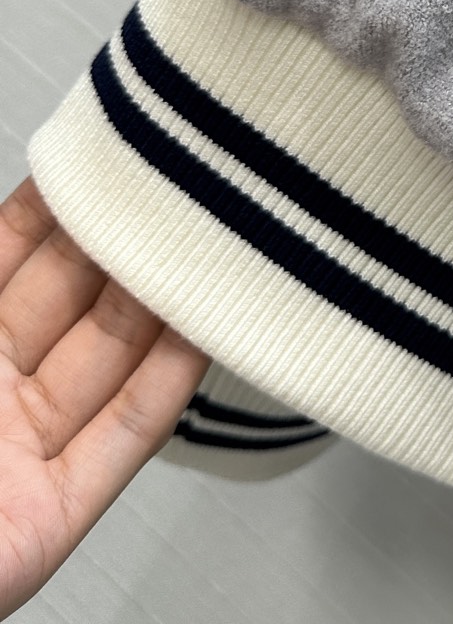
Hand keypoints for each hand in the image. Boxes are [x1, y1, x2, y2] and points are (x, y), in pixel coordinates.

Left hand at [0, 173, 210, 617]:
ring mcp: (15, 457)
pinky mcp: (46, 520)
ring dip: (161, 303)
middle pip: (71, 302)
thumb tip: (25, 203)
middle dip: (124, 244)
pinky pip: (121, 439)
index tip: (107, 158)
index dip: (56, 208)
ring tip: (205, 247)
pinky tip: (203, 332)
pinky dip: (170, 384)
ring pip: (109, 361)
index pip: (8, 256)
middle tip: (175, 193)